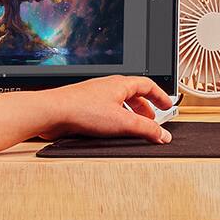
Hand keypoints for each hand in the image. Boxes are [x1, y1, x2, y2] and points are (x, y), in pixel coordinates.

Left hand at [46, 76, 176, 143]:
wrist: (52, 112)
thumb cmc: (82, 110)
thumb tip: (163, 135)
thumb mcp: (123, 122)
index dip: (160, 96)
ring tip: (133, 128)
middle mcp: (107, 87)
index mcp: (120, 84)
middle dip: (145, 108)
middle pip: (133, 94)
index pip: (147, 85)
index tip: (167, 105)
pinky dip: (115, 119)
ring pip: (118, 102)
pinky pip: (105, 110)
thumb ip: (146, 129)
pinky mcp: (83, 106)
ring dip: (130, 114)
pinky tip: (111, 131)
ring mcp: (94, 96)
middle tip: (151, 121)